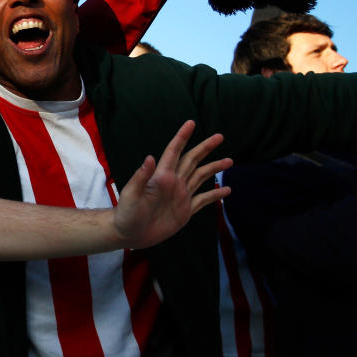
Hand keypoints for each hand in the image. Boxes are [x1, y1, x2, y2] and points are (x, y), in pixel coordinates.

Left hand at [113, 120, 231, 248]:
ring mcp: (181, 196)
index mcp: (161, 176)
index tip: (191, 123)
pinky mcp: (185, 211)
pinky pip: (203, 200)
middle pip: (192, 160)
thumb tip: (150, 157)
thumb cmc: (127, 213)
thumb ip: (141, 176)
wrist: (130, 234)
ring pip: (201, 177)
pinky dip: (215, 194)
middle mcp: (173, 182)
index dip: (182, 137)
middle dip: (205, 148)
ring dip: (214, 168)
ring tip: (229, 161)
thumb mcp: (132, 194)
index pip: (174, 151)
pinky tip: (227, 190)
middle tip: (220, 136)